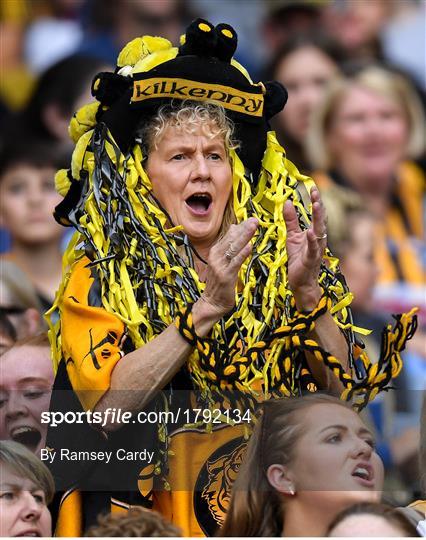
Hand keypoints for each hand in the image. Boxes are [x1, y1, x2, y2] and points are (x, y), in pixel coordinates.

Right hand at [192, 218, 257, 331]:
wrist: (211, 303)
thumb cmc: (219, 283)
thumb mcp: (223, 262)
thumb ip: (229, 246)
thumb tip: (234, 227)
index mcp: (216, 252)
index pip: (229, 236)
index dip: (241, 227)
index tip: (252, 219)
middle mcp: (216, 256)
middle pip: (231, 239)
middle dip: (244, 229)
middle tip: (255, 220)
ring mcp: (219, 266)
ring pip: (233, 248)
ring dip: (244, 237)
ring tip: (253, 227)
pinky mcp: (225, 276)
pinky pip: (235, 263)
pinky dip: (242, 254)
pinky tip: (249, 246)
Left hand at [284, 187, 326, 310]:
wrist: (301, 282)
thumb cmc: (299, 259)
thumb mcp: (292, 237)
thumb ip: (291, 220)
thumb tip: (288, 202)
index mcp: (315, 233)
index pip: (317, 214)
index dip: (316, 200)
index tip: (313, 187)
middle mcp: (318, 239)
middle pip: (321, 220)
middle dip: (319, 205)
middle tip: (316, 192)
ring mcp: (316, 250)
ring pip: (319, 232)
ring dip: (318, 219)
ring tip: (317, 205)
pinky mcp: (310, 260)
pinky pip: (313, 249)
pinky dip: (312, 240)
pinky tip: (309, 232)